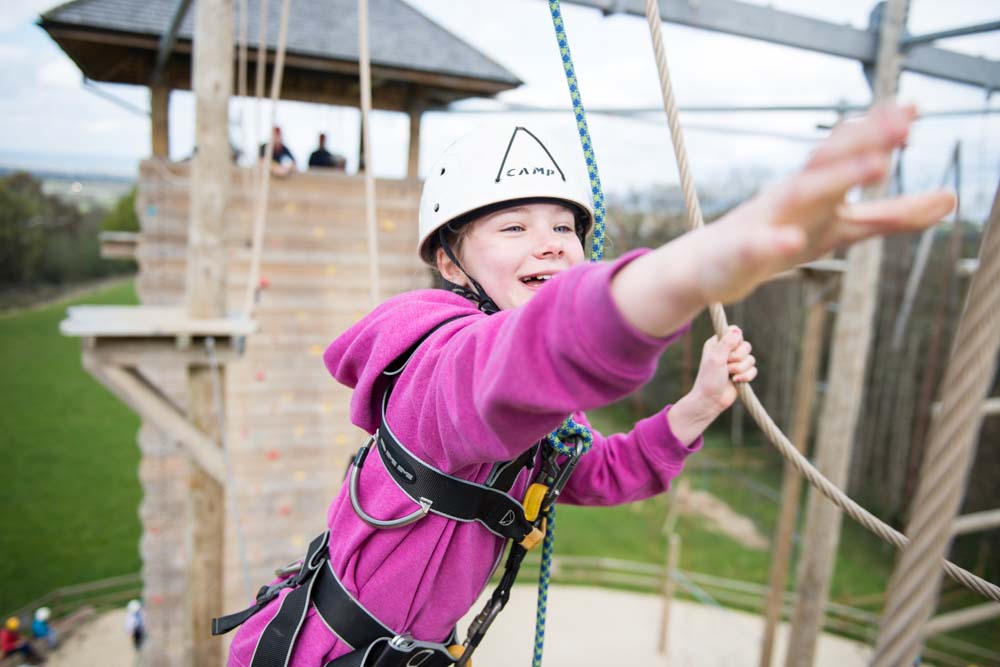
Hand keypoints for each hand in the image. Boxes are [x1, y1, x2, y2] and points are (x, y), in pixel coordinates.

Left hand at [691, 326, 755, 412]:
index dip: (735, 341)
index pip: (734, 332)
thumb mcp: (716, 358)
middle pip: (746, 346)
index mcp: (717, 343)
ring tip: (729, 375)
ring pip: (751, 359)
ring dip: (740, 369)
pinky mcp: (742, 374)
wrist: (710, 401)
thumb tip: (737, 329)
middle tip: (726, 365)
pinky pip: (754, 370)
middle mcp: (727, 351)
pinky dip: (746, 376)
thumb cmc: (709, 379)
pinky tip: (736, 381)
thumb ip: (726, 343)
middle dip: (738, 358)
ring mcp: (735, 363)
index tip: (728, 350)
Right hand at [696, 104, 956, 303]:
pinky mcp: (743, 253)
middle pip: (830, 163)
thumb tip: (951, 199)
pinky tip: (791, 240)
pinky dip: (774, 241)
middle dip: (865, 143)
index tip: (914, 108)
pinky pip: (757, 246)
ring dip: (836, 178)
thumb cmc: (780, 240)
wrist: (711, 267)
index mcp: (818, 189)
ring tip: (875, 167)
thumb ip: (893, 216)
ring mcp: (767, 222)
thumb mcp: (842, 229)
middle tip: (903, 125)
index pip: (849, 153)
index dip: (881, 133)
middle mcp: (793, 196)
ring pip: (801, 194)